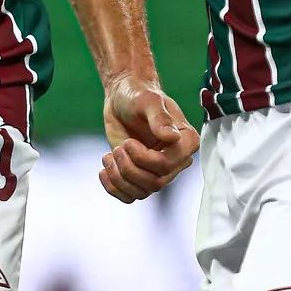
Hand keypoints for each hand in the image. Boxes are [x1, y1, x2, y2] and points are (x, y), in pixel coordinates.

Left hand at [98, 72, 200, 202]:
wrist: (122, 97)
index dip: (144, 159)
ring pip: (142, 192)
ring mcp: (159, 170)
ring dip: (119, 178)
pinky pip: (130, 196)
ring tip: (110, 156)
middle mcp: (176, 160)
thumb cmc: (138, 94)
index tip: (128, 143)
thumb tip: (173, 138)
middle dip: (129, 169)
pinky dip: (113, 188)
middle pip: (155, 183)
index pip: (167, 165)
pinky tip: (104, 169)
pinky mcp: (140, 175)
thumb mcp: (148, 101)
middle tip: (118, 148)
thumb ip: (160, 118)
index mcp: (187, 141)